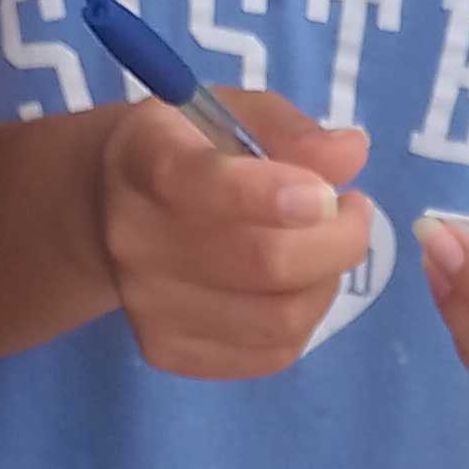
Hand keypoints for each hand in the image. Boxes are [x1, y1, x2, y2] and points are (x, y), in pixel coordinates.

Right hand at [98, 93, 374, 384]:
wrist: (114, 208)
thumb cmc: (193, 150)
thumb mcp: (236, 113)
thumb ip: (292, 131)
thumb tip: (351, 152)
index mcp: (150, 159)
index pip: (207, 184)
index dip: (277, 196)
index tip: (328, 196)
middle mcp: (137, 237)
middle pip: (265, 264)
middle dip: (338, 242)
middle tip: (354, 214)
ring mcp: (148, 303)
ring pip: (279, 320)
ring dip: (326, 285)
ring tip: (325, 250)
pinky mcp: (166, 350)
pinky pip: (271, 355)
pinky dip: (305, 322)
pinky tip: (297, 288)